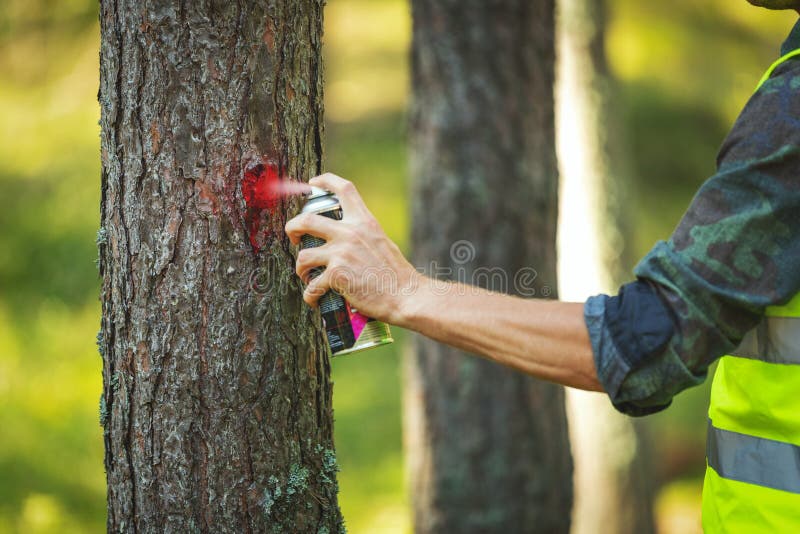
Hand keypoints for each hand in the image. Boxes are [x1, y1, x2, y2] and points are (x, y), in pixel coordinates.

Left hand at [284, 173, 419, 323]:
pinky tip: (314, 299)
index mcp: (364, 222)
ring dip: (300, 268)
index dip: (325, 181)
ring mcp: (341, 253)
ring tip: (307, 276)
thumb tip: (344, 240)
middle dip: (292, 228)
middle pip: (306, 220)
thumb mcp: (382, 242)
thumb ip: (364, 236)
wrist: (405, 295)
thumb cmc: (397, 274)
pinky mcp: (336, 275)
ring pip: (303, 256)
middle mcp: (350, 233)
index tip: (312, 183)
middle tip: (293, 238)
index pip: (344, 189)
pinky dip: (310, 295)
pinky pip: (312, 286)